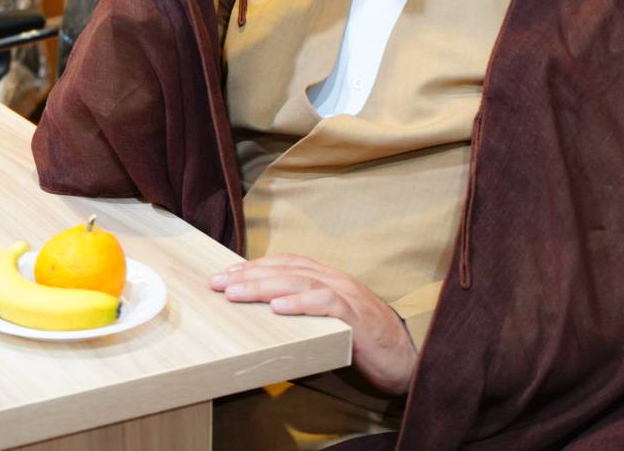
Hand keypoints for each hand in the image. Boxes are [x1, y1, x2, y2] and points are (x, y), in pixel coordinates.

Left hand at [211, 254, 417, 395]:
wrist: (406, 359)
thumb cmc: (363, 342)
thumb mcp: (326, 322)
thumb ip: (302, 312)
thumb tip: (263, 315)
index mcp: (327, 278)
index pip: (284, 264)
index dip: (254, 266)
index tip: (224, 274)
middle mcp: (335, 280)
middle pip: (286, 270)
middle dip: (248, 274)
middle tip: (217, 283)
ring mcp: (348, 295)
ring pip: (300, 281)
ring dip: (264, 286)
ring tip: (236, 293)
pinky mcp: (357, 317)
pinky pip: (327, 303)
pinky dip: (301, 303)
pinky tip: (278, 307)